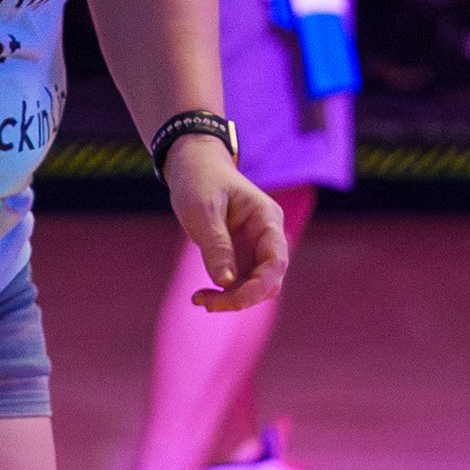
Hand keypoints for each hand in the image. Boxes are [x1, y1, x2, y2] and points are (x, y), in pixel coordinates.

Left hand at [166, 138, 287, 311]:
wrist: (193, 166)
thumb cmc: (200, 180)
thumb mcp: (203, 210)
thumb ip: (216, 245)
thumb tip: (227, 283)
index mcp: (266, 219)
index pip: (275, 262)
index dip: (257, 287)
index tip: (230, 299)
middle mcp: (267, 236)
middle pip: (269, 280)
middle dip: (242, 298)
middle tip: (206, 303)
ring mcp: (255, 247)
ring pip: (256, 286)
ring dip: (232, 299)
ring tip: (200, 299)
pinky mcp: (241, 255)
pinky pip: (241, 283)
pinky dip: (224, 293)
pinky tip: (201, 295)